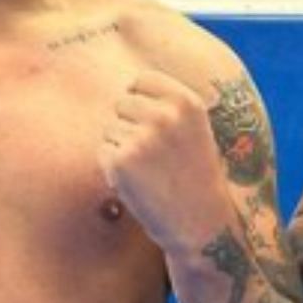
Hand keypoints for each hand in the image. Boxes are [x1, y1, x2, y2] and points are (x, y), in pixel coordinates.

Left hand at [99, 71, 231, 252]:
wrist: (201, 222)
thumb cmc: (193, 174)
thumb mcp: (193, 129)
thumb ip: (166, 104)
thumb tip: (128, 82)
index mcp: (186, 102)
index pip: (140, 80)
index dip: (141, 102)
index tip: (156, 124)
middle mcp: (164, 115)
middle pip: (121, 103)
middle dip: (129, 126)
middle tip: (155, 155)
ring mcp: (141, 138)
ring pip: (109, 128)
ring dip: (121, 147)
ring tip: (150, 169)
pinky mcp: (120, 161)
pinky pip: (101, 151)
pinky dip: (112, 167)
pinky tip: (138, 182)